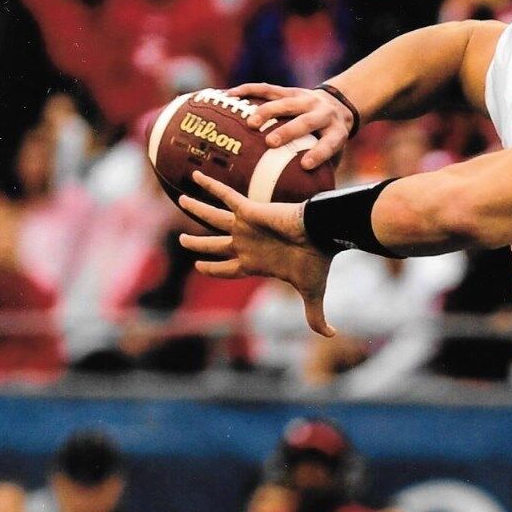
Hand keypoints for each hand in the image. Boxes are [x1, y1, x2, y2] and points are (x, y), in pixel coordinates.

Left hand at [179, 170, 335, 336]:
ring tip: (180, 201)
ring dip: (196, 209)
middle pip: (215, 245)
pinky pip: (225, 196)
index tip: (198, 266)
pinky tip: (194, 175)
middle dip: (198, 244)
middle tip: (182, 240)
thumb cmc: (315, 261)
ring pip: (212, 218)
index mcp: (256, 263)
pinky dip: (210, 185)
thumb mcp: (312, 292)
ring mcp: (245, 226)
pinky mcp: (249, 210)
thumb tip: (331, 335)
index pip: (228, 268)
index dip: (213, 269)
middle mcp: (247, 244)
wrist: (321, 235)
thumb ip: (314, 314)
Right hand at [227, 82, 355, 169]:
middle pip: (305, 122)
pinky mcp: (290, 90)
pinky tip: (229, 97)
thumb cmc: (330, 139)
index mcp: (336, 132)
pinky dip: (248, 91)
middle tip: (270, 143)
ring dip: (267, 112)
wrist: (338, 103)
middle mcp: (322, 113)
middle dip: (287, 132)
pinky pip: (267, 89)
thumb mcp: (336, 157)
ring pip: (285, 103)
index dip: (318, 154)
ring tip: (249, 124)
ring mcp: (305, 99)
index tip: (305, 165)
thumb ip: (324, 175)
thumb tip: (308, 204)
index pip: (328, 144)